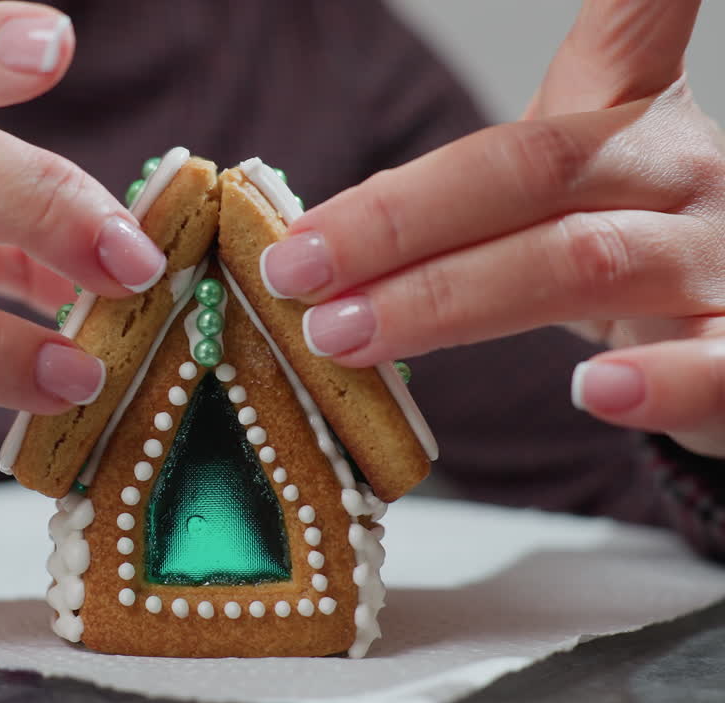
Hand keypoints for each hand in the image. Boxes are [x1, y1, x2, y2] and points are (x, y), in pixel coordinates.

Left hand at [261, 0, 724, 456]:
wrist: (717, 326)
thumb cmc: (611, 245)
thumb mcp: (552, 186)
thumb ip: (457, 188)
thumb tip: (311, 228)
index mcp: (624, 116)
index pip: (627, 17)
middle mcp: (674, 172)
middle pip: (530, 168)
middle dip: (395, 221)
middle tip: (291, 268)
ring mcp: (716, 258)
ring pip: (584, 262)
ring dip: (449, 301)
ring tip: (345, 332)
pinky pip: (715, 367)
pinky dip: (658, 384)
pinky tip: (591, 395)